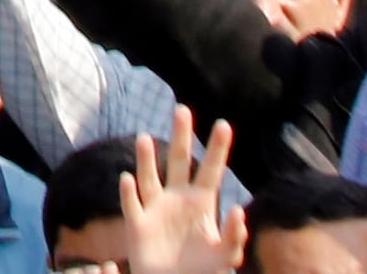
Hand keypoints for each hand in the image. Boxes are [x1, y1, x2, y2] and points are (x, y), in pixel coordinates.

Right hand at [109, 111, 238, 273]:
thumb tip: (238, 210)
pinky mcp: (137, 224)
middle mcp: (177, 199)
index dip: (217, 148)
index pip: (211, 170)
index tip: (224, 124)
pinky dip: (129, 193)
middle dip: (181, 136)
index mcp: (202, 203)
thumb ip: (235, 236)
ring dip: (146, 159)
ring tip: (144, 137)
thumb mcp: (226, 257)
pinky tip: (128, 179)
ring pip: (149, 177)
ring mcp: (156, 209)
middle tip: (182, 109)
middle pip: (178, 161)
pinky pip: (132, 205)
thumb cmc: (202, 271)